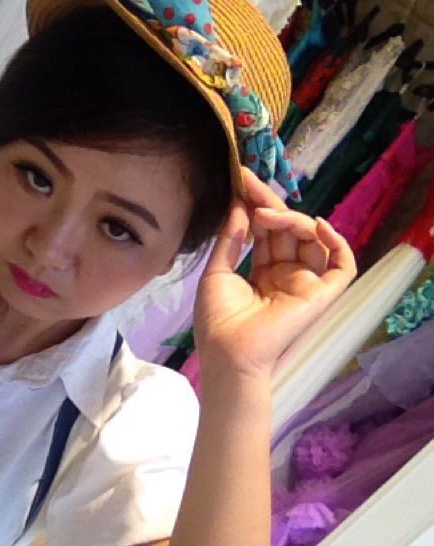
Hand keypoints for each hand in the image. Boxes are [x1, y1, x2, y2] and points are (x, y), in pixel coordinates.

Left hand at [194, 167, 356, 377]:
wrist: (228, 352)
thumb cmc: (218, 319)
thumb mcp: (217, 272)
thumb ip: (231, 238)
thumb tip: (238, 205)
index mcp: (262, 272)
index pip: (267, 231)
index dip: (257, 205)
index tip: (242, 180)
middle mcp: (285, 275)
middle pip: (287, 230)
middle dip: (270, 203)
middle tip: (251, 181)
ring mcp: (304, 284)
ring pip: (311, 240)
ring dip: (292, 219)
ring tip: (265, 214)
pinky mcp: (321, 295)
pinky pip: (342, 266)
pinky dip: (336, 243)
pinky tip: (316, 225)